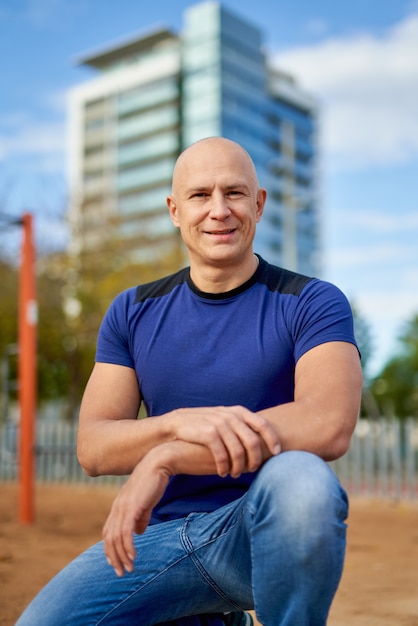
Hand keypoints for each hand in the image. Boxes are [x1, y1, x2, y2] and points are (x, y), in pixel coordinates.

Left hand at [102, 450, 170, 576]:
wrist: (159, 463)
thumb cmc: (154, 481)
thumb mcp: (146, 502)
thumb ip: (141, 517)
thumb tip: (138, 532)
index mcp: (119, 506)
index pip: (109, 532)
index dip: (110, 549)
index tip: (115, 563)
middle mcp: (117, 507)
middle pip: (109, 538)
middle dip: (113, 558)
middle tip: (121, 572)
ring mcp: (123, 507)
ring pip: (116, 538)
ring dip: (121, 556)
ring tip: (129, 569)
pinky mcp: (132, 507)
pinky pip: (126, 532)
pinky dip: (127, 546)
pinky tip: (133, 556)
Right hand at [168, 405, 280, 477]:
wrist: (178, 422)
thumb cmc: (206, 424)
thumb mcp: (226, 418)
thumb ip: (242, 425)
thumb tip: (263, 442)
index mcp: (239, 411)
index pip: (263, 425)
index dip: (273, 440)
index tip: (277, 454)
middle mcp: (231, 416)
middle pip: (252, 442)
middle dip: (255, 460)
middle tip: (252, 470)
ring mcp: (220, 424)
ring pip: (238, 451)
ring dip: (238, 467)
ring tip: (235, 474)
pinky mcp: (208, 433)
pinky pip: (222, 455)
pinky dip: (224, 467)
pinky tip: (222, 472)